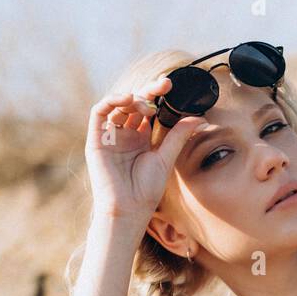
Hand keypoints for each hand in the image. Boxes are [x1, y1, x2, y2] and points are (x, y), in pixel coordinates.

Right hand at [84, 75, 204, 224]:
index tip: (169, 85)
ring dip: (132, 98)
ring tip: (146, 104)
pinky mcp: (95, 140)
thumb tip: (200, 118)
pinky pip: (99, 112)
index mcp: (140, 139)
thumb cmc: (145, 191)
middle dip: (147, 91)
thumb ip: (178, 136)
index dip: (156, 94)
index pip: (146, 109)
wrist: (128, 210)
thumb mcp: (165, 158)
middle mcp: (124, 135)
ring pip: (117, 105)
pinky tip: (126, 99)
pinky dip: (111, 101)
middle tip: (163, 85)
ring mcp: (109, 137)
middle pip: (133, 103)